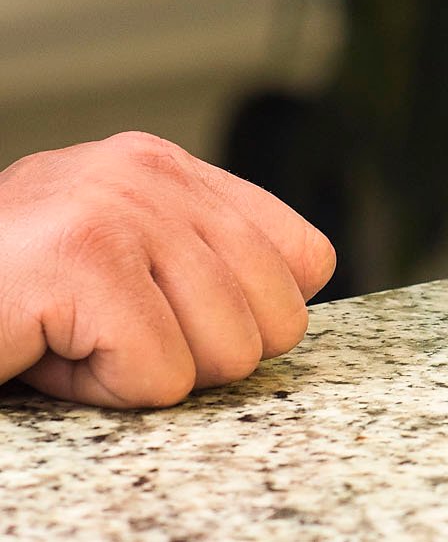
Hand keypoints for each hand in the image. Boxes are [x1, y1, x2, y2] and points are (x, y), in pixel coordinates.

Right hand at [0, 132, 334, 408]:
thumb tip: (295, 300)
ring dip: (139, 373)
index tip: (171, 324)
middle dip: (194, 356)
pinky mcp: (82, 261)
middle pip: (277, 315)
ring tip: (67, 340)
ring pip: (225, 351)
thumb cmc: (6, 302)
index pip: (305, 255)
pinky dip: (101, 392)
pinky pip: (161, 375)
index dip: (252, 317)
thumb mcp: (117, 265)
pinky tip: (45, 356)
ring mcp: (116, 209)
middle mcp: (150, 172)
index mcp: (167, 167)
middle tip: (105, 337)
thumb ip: (197, 263)